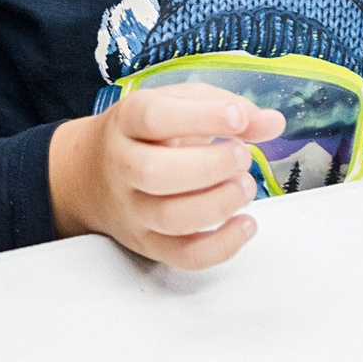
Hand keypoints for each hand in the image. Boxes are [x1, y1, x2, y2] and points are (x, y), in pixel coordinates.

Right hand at [49, 82, 285, 269]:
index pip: (154, 118)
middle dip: (210, 166)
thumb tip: (272, 122)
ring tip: (245, 186)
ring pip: (171, 217)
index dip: (200, 117)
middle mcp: (122, 166)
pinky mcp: (148, 243)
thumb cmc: (144, 135)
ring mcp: (133, 209)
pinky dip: (222, 246)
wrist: (90, 174)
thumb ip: (223, 108)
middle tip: (242, 155)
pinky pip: (184, 256)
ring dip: (219, 203)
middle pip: (156, 173)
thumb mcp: (176, 105)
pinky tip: (245, 224)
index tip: (237, 117)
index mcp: (127, 121)